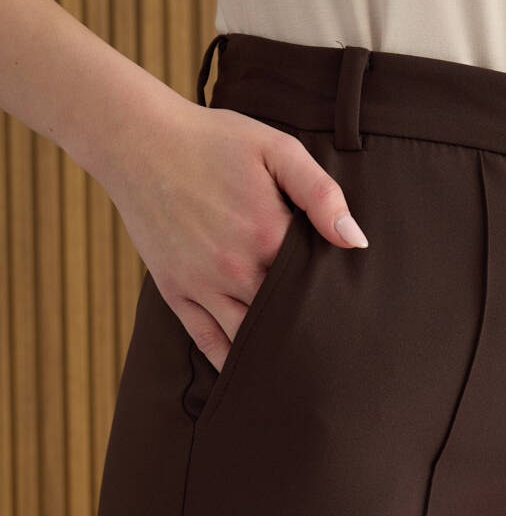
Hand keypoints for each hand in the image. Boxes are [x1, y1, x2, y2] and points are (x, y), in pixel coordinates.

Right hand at [102, 93, 368, 372]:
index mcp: (268, 234)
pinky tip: (254, 375)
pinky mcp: (176, 293)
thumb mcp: (276, 150)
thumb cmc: (214, 140)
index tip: (353, 307)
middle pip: (287, 318)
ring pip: (249, 339)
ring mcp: (203, 285)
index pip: (316, 283)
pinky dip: (232, 363)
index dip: (335, 295)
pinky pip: (208, 342)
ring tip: (303, 371)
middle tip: (337, 351)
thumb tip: (356, 241)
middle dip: (310, 332)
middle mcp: (236, 269)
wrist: (139, 141)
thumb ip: (321, 193)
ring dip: (275, 354)